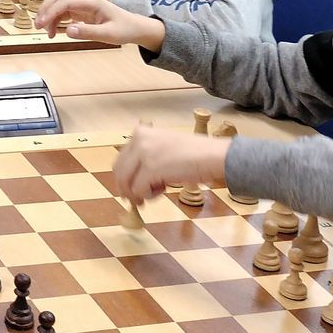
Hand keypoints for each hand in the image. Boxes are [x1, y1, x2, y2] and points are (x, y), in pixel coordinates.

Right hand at [35, 0, 163, 49]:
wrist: (135, 27)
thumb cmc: (124, 29)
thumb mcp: (108, 34)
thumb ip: (88, 32)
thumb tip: (68, 31)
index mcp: (91, 1)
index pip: (65, 1)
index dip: (51, 11)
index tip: (42, 24)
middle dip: (45, 10)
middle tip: (38, 26)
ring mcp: (82, 3)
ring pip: (58, 3)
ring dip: (49, 15)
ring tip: (47, 32)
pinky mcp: (81, 10)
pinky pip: (63, 11)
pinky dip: (55, 19)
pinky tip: (54, 30)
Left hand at [113, 123, 231, 203]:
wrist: (213, 155)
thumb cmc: (194, 154)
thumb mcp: (163, 147)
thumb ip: (146, 157)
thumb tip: (131, 180)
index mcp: (140, 132)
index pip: (121, 160)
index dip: (124, 178)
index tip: (131, 190)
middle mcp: (138, 139)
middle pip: (119, 171)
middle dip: (126, 189)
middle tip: (137, 200)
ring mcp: (144, 153)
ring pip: (126, 182)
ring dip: (138, 194)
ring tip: (154, 195)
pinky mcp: (151, 168)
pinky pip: (139, 190)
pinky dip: (148, 196)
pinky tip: (164, 190)